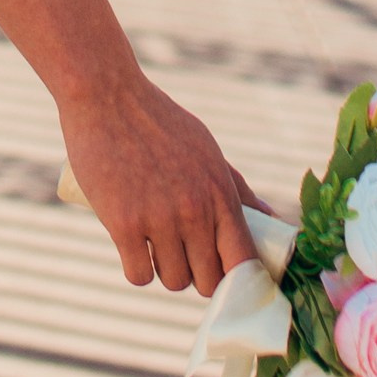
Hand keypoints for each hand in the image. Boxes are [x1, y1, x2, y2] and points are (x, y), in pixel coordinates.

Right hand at [61, 69, 257, 295]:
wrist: (105, 94)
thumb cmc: (157, 120)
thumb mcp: (205, 149)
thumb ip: (236, 188)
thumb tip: (270, 219)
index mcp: (219, 192)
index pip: (243, 261)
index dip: (237, 280)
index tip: (224, 276)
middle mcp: (195, 210)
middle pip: (208, 281)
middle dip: (196, 273)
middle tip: (181, 252)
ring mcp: (159, 219)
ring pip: (173, 281)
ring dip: (164, 269)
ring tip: (154, 243)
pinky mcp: (123, 224)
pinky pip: (139, 275)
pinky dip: (137, 267)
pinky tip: (133, 248)